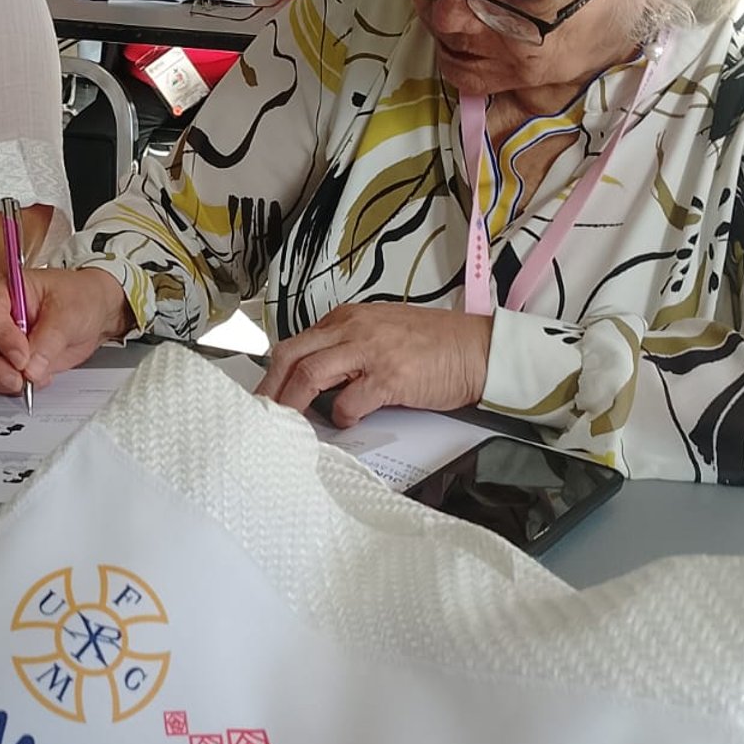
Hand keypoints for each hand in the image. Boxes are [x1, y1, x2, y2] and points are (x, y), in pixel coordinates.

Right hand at [0, 267, 133, 394]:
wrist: (91, 314)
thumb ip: (49, 339)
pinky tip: (28, 382)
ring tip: (26, 382)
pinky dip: (1, 388)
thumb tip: (30, 369)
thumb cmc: (78, 299)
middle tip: (17, 379)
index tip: (22, 357)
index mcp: (2, 290)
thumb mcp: (70, 312)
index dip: (0, 337)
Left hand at [257, 303, 493, 425]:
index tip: (266, 395)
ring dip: (294, 404)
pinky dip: (340, 416)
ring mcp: (370, 352)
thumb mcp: (381, 332)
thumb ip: (347, 347)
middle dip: (271, 389)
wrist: (479, 349)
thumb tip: (315, 379)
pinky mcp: (389, 377)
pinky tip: (348, 420)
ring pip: (309, 375)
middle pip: (291, 356)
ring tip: (291, 425)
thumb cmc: (435, 345)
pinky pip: (347, 401)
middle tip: (264, 415)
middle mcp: (353, 329)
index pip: (295, 343)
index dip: (273, 374)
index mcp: (348, 318)